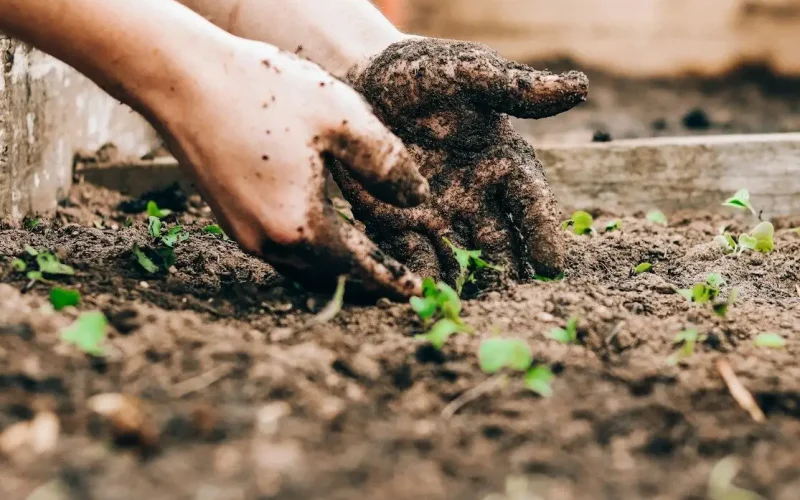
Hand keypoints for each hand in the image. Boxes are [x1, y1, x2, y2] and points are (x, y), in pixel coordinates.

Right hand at [153, 37, 428, 297]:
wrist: (181, 79)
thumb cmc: (263, 93)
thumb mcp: (342, 118)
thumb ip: (387, 163)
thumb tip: (417, 198)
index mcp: (300, 226)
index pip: (359, 268)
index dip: (392, 279)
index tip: (417, 291)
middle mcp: (268, 242)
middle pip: (329, 276)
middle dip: (366, 281)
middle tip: (397, 280)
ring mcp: (243, 233)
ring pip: (302, 266)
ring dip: (337, 268)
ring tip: (367, 259)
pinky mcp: (229, 217)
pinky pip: (281, 249)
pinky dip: (311, 250)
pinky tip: (325, 230)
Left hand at [331, 38, 587, 284]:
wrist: (363, 79)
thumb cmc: (423, 73)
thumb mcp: (469, 74)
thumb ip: (516, 89)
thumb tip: (580, 87)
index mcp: (503, 163)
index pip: (531, 204)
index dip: (543, 233)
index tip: (552, 267)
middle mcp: (477, 196)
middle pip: (500, 242)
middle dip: (508, 273)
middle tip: (515, 304)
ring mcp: (439, 214)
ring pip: (461, 258)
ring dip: (467, 284)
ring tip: (471, 310)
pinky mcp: (399, 223)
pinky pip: (414, 255)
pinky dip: (421, 275)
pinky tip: (424, 295)